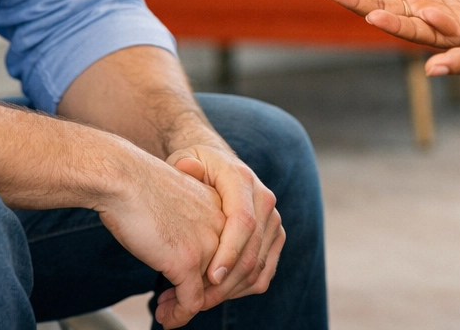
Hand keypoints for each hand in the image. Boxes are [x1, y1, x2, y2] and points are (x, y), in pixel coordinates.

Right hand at [93, 149, 226, 328]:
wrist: (123, 178)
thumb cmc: (140, 186)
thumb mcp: (178, 203)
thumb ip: (189, 222)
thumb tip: (182, 247)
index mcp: (222, 210)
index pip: (230, 254)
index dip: (211, 276)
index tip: (189, 285)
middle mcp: (223, 227)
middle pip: (225, 276)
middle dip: (202, 296)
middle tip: (176, 305)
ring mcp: (209, 245)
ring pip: (210, 293)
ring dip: (186, 308)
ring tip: (165, 312)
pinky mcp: (189, 262)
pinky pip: (191, 302)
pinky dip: (178, 315)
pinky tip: (164, 316)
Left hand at [164, 143, 284, 313]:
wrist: (218, 164)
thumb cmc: (197, 165)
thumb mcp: (186, 158)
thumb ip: (185, 166)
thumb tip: (188, 167)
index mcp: (242, 180)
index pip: (243, 221)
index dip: (228, 253)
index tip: (208, 278)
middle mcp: (264, 200)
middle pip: (252, 252)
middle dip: (223, 284)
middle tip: (192, 301)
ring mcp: (273, 221)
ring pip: (258, 268)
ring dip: (228, 292)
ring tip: (194, 301)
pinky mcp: (275, 238)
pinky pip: (263, 274)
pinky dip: (239, 290)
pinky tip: (213, 295)